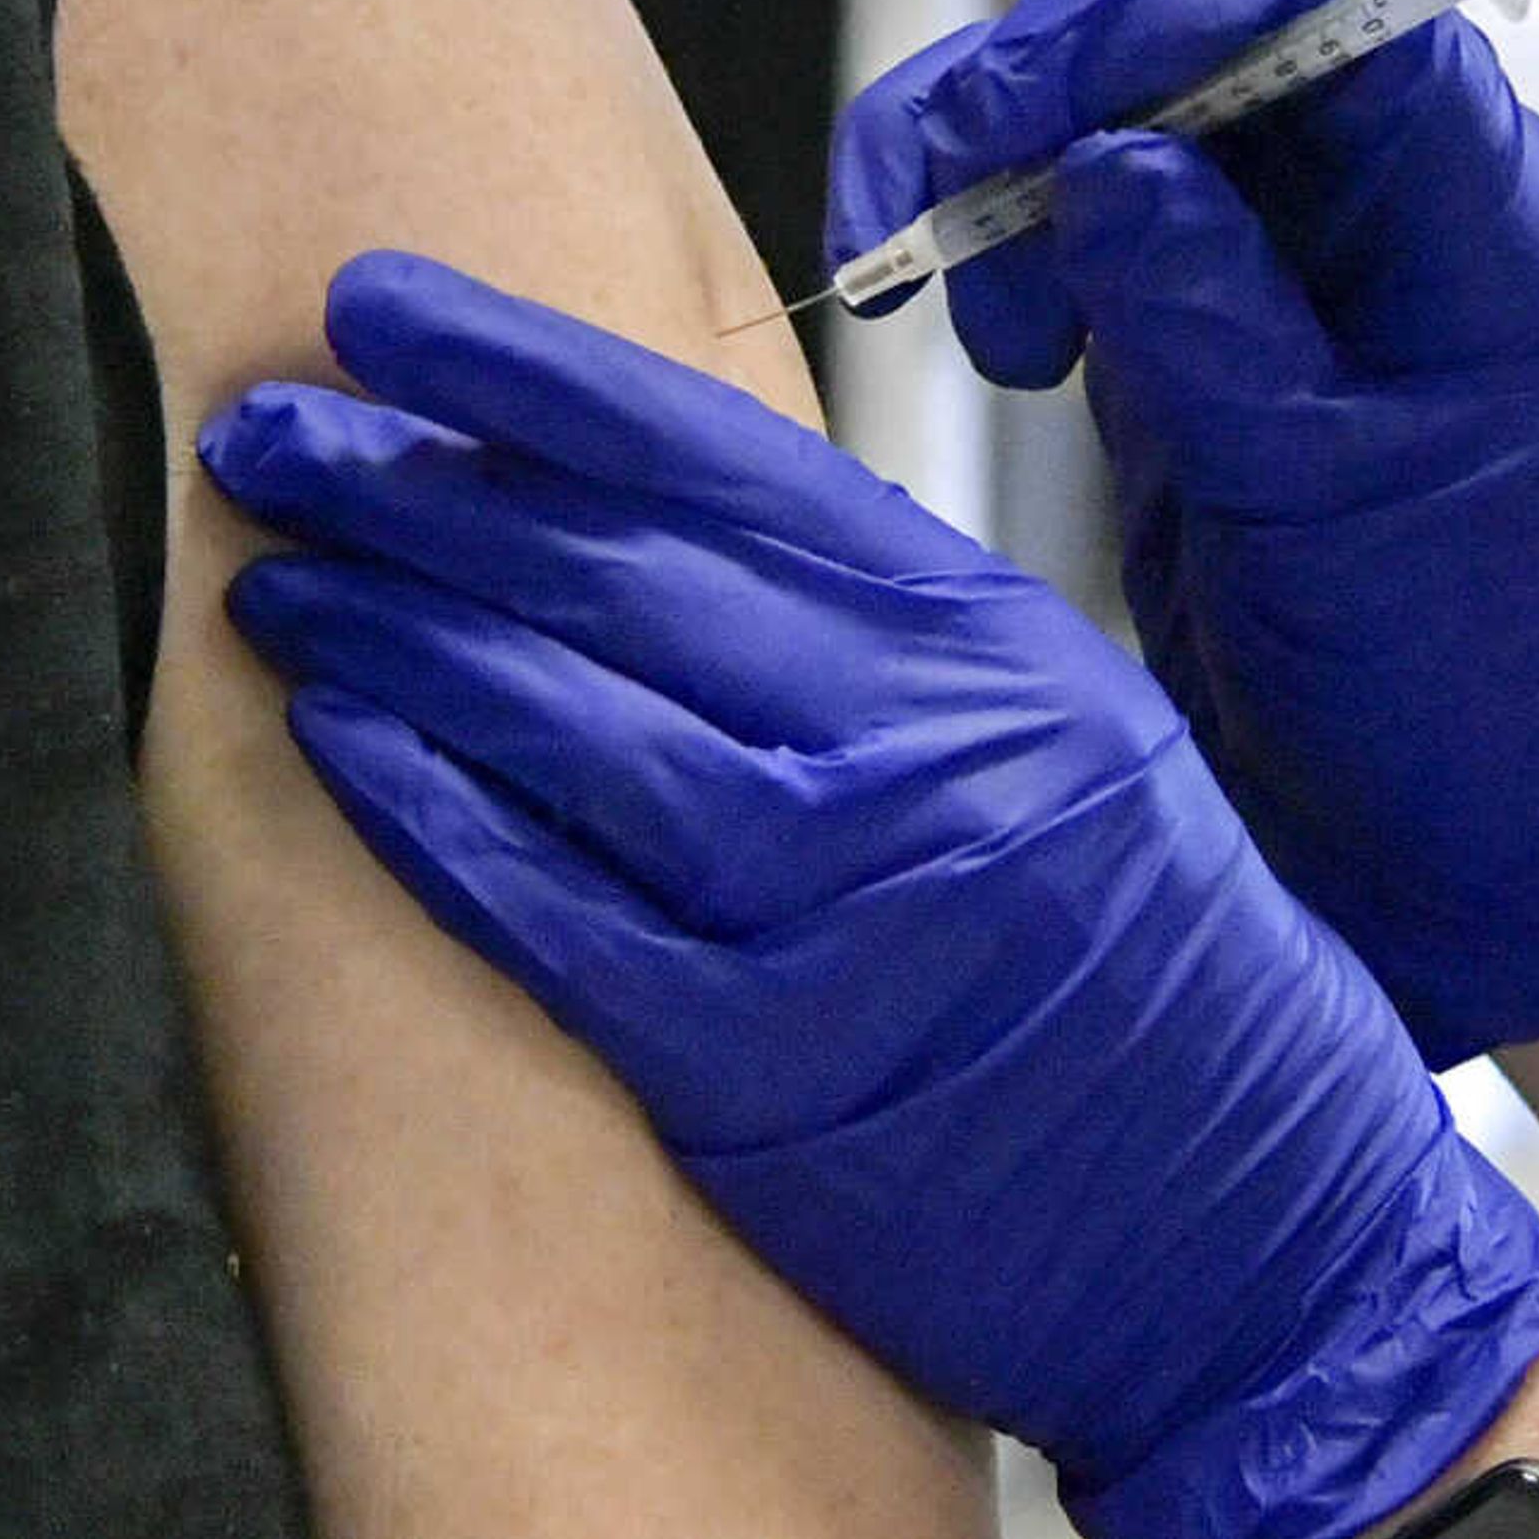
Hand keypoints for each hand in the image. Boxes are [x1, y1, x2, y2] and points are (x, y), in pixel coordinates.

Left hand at [197, 252, 1538, 1538]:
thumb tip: (674, 533)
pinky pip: (558, 913)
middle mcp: (918, 745)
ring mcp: (841, 904)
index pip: (717, 454)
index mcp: (991, 640)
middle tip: (265, 433)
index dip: (526, 372)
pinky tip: (340, 742)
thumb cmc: (1168, 981)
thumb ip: (890, 636)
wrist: (1272, 1228)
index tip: (383, 310)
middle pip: (612, 569)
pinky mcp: (768, 1066)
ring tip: (277, 578)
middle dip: (411, 485)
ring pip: (563, 719)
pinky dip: (433, 819)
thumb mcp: (1068, 734)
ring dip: (392, 635)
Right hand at [829, 0, 1538, 1067]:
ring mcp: (1284, 237)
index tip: (1048, 102)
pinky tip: (984, 334)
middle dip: (1047, 77)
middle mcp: (1388, 187)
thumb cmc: (1447, 678)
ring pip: (1108, 90)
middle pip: (1197, 13)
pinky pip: (1071, 195)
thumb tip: (1103, 156)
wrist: (1440, 832)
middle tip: (951, 203)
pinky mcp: (1192, 301)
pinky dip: (990, 224)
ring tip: (973, 313)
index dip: (1182, 6)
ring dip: (994, 153)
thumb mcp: (1324, 499)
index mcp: (1479, 203)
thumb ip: (1218, 320)